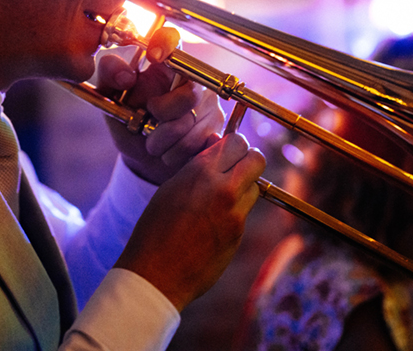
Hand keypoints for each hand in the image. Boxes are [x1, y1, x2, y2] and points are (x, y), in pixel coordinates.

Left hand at [96, 27, 225, 183]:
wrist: (145, 157)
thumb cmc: (130, 121)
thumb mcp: (111, 99)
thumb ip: (110, 77)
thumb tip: (125, 74)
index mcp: (165, 64)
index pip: (173, 40)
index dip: (166, 43)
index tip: (153, 56)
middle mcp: (193, 79)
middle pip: (189, 94)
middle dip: (162, 114)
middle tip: (147, 120)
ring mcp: (210, 103)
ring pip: (191, 124)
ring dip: (163, 140)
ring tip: (152, 142)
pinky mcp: (217, 128)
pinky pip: (199, 143)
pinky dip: (176, 152)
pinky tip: (168, 151)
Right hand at [115, 132, 264, 310]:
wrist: (158, 272)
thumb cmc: (156, 227)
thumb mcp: (171, 187)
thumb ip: (198, 165)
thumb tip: (216, 143)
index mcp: (201, 171)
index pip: (237, 141)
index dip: (233, 145)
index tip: (226, 152)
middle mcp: (223, 188)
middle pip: (256, 159)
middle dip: (248, 160)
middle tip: (234, 168)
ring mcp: (234, 213)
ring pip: (256, 186)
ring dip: (245, 186)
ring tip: (222, 195)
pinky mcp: (238, 234)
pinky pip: (245, 211)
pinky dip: (236, 209)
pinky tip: (215, 218)